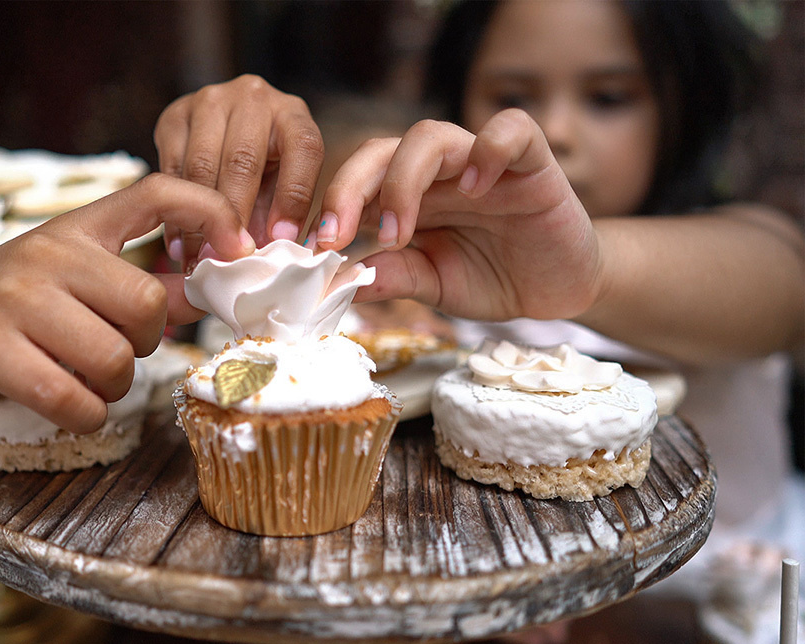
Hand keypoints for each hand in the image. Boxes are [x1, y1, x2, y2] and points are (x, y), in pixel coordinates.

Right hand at [0, 175, 248, 433]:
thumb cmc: (16, 303)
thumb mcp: (74, 276)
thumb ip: (139, 283)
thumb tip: (208, 293)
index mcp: (78, 227)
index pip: (156, 192)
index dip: (209, 213)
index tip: (236, 250)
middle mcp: (48, 253)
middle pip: (146, 304)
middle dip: (146, 343)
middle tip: (117, 350)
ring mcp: (13, 297)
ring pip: (114, 358)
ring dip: (114, 386)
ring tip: (88, 380)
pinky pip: (71, 399)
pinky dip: (84, 415)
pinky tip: (72, 406)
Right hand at [155, 74, 323, 265]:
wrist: (220, 132)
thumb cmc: (262, 167)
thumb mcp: (283, 182)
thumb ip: (284, 213)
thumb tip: (278, 253)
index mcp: (292, 112)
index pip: (303, 148)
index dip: (294, 196)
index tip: (281, 239)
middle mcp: (253, 97)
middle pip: (244, 160)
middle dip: (235, 216)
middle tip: (229, 258)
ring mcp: (210, 101)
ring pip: (202, 165)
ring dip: (199, 219)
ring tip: (200, 259)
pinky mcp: (175, 115)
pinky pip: (171, 168)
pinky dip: (174, 212)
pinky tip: (179, 245)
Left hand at [316, 109, 602, 321]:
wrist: (558, 289)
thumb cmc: (494, 278)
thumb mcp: (435, 286)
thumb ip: (395, 277)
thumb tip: (341, 281)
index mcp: (407, 197)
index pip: (357, 181)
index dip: (331, 208)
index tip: (311, 251)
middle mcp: (438, 173)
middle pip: (381, 150)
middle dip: (348, 189)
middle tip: (336, 237)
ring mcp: (482, 162)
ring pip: (430, 135)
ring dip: (402, 181)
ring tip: (397, 232)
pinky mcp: (532, 161)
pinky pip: (510, 129)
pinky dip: (488, 150)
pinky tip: (475, 188)